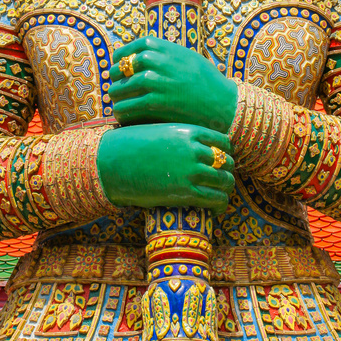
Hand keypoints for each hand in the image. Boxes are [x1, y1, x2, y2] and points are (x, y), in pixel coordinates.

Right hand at [97, 123, 234, 211]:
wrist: (113, 161)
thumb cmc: (131, 145)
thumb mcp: (161, 131)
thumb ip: (181, 138)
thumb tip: (194, 149)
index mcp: (190, 131)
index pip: (223, 142)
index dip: (225, 153)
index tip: (220, 162)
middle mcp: (195, 149)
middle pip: (227, 162)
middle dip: (226, 172)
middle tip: (220, 181)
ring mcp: (192, 171)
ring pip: (225, 182)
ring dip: (224, 190)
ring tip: (218, 197)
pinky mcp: (186, 193)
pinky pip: (216, 199)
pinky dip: (219, 205)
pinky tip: (214, 209)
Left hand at [109, 36, 237, 133]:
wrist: (224, 103)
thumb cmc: (207, 81)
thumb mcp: (187, 57)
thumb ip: (165, 54)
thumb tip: (141, 55)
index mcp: (164, 48)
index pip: (129, 50)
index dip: (120, 60)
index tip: (118, 68)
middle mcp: (157, 61)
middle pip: (120, 69)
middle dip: (115, 80)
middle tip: (116, 89)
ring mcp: (155, 82)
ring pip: (119, 89)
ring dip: (116, 98)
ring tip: (119, 104)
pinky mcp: (155, 103)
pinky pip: (126, 107)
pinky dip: (121, 113)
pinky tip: (125, 116)